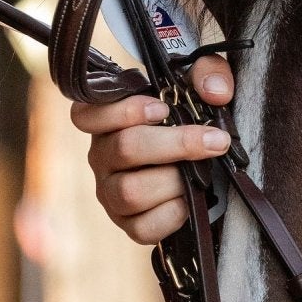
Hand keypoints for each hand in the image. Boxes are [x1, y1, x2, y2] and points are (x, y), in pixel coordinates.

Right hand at [71, 54, 235, 243]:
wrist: (204, 169)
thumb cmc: (190, 123)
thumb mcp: (199, 89)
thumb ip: (208, 74)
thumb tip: (216, 93)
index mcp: (108, 123)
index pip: (85, 115)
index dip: (122, 111)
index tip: (162, 108)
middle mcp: (101, 158)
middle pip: (125, 149)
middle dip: (176, 144)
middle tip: (215, 141)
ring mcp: (110, 193)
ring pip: (131, 191)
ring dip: (176, 181)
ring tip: (201, 174)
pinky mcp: (128, 224)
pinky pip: (144, 227)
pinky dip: (174, 214)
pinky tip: (190, 200)